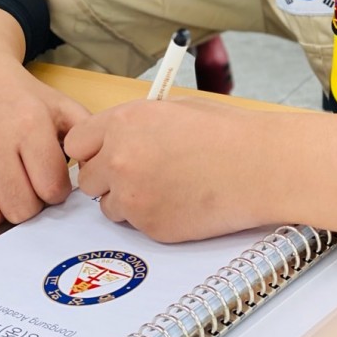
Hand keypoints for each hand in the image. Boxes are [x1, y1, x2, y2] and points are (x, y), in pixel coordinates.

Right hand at [0, 7, 89, 231]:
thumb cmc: (21, 99)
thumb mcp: (60, 107)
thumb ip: (88, 137)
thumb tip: (101, 171)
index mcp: (27, 123)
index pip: (50, 189)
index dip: (56, 190)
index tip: (51, 178)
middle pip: (20, 210)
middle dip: (30, 203)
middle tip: (29, 184)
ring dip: (0, 210)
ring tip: (6, 188)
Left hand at [65, 97, 336, 246]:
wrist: (260, 165)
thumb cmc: (225, 132)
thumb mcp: (173, 109)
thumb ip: (134, 124)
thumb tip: (114, 139)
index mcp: (124, 122)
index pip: (76, 142)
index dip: (93, 148)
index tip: (107, 151)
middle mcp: (120, 159)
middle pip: (88, 177)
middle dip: (108, 176)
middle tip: (139, 171)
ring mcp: (133, 196)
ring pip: (108, 206)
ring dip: (127, 199)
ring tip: (165, 186)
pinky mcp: (150, 227)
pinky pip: (135, 226)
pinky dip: (150, 216)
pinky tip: (180, 200)